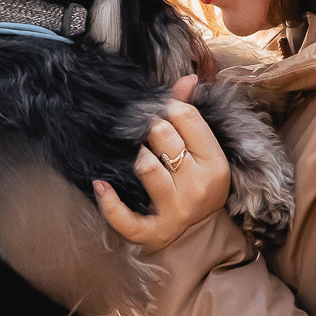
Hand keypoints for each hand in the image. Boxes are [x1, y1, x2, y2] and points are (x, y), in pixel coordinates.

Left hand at [93, 76, 230, 250]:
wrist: (198, 236)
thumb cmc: (198, 184)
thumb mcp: (203, 152)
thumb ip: (191, 115)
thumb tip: (187, 79)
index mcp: (214, 163)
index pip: (186, 117)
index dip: (168, 108)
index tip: (162, 115)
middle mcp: (197, 186)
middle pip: (163, 136)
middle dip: (151, 129)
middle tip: (149, 136)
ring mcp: (174, 210)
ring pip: (145, 166)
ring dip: (136, 156)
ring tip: (137, 157)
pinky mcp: (151, 232)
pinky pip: (123, 215)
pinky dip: (109, 201)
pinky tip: (101, 184)